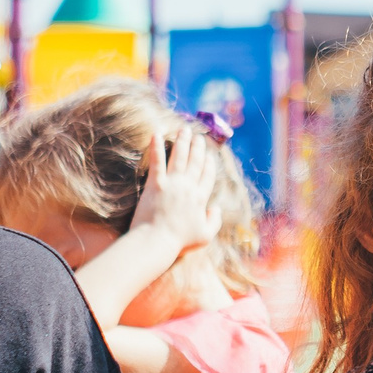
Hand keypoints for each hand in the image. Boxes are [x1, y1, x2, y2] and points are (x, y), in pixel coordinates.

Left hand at [130, 127, 222, 250]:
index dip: (209, 164)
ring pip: (180, 157)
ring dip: (183, 141)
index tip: (209, 155)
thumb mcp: (205, 236)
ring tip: (184, 130)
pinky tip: (156, 133)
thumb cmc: (180, 242)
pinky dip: (156, 146)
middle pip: (195, 162)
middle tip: (198, 136)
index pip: (207, 176)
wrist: (157, 241)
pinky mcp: (155, 184)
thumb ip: (214, 221)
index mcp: (201, 199)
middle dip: (198, 147)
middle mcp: (189, 187)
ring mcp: (172, 184)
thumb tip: (216, 208)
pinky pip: (157, 161)